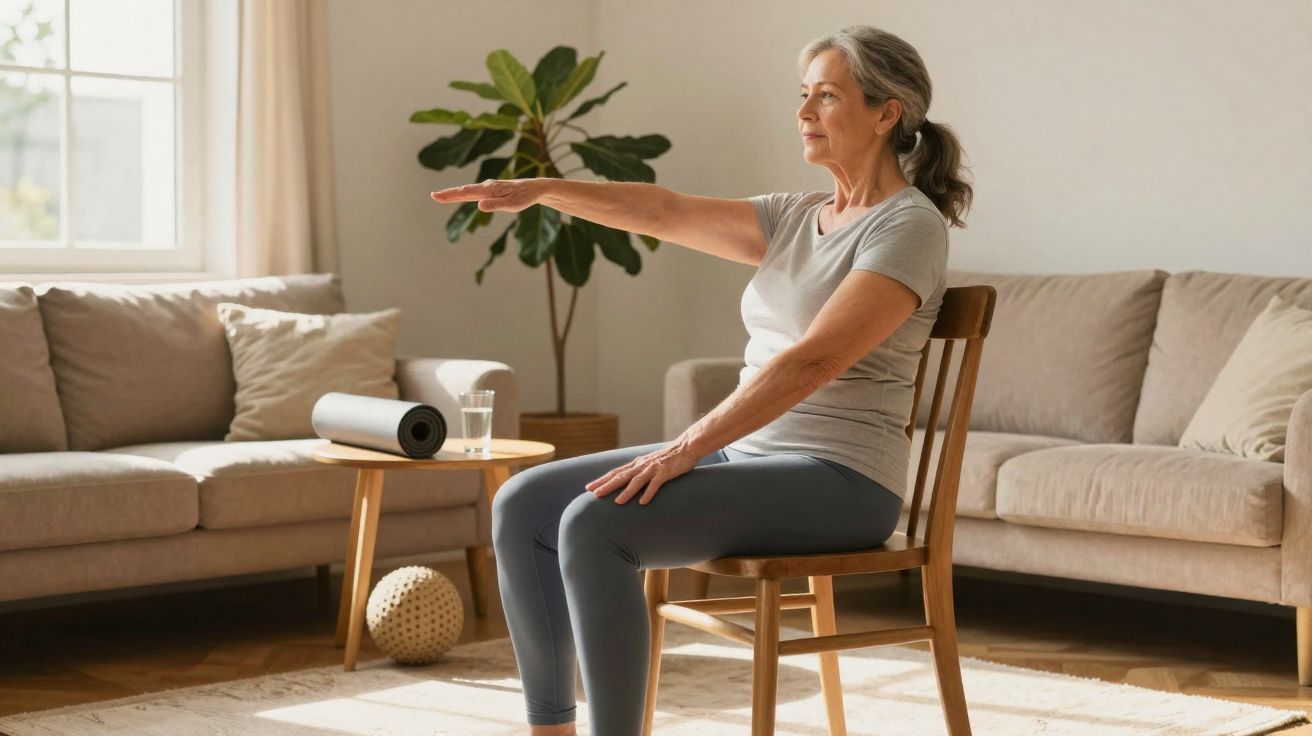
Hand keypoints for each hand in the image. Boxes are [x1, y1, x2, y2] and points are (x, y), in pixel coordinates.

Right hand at [430, 178, 542, 212]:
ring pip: (468, 191)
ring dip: (455, 193)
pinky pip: (475, 192)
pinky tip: (460, 195)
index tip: (436, 196)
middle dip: (448, 194)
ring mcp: (489, 187)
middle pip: (464, 191)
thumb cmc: (525, 197)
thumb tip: (479, 205)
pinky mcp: (492, 190)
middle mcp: (487, 186)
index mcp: (489, 189)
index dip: (450, 195)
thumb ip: (495, 205)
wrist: (535, 188)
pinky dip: (464, 193)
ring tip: (441, 196)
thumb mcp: (512, 205)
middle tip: (433, 196)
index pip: (466, 193)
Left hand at [585, 442, 702, 505]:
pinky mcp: (665, 472)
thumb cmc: (667, 458)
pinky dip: (648, 492)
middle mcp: (642, 465)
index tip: (589, 488)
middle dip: (607, 485)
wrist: (686, 447)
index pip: (615, 473)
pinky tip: (643, 502)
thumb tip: (627, 483)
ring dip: (627, 492)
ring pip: (636, 481)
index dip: (602, 480)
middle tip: (594, 494)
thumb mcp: (649, 464)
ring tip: (617, 502)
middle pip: (621, 476)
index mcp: (636, 464)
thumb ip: (639, 472)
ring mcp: (653, 468)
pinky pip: (655, 484)